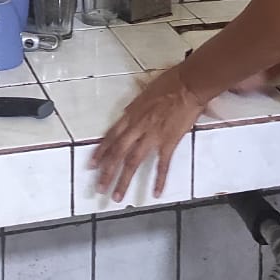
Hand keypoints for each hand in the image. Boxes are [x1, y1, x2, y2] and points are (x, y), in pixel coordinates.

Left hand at [91, 65, 204, 201]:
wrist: (188, 84)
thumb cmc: (170, 82)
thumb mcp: (145, 91)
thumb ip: (136, 106)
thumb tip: (129, 111)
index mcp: (131, 115)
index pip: (111, 137)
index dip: (100, 152)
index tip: (91, 165)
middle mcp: (137, 127)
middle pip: (117, 153)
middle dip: (106, 173)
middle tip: (99, 189)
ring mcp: (152, 136)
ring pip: (133, 162)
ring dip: (123, 180)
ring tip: (116, 197)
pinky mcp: (168, 142)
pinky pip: (162, 164)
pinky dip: (159, 179)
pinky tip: (155, 192)